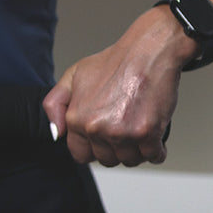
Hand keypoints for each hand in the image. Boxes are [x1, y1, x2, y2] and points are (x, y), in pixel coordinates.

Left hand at [44, 8, 194, 166]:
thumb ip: (55, 104)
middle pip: (107, 160)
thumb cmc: (115, 62)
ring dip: (137, 150)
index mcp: (77, 118)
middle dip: (116, 149)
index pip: (80, 154)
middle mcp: (96, 128)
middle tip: (124, 129)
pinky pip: (154, 157)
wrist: (147, 51)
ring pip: (130, 160)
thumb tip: (56, 133)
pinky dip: (157, 150)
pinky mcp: (147, 133)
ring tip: (139, 129)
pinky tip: (155, 136)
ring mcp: (121, 132)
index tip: (104, 140)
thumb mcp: (73, 76)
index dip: (94, 148)